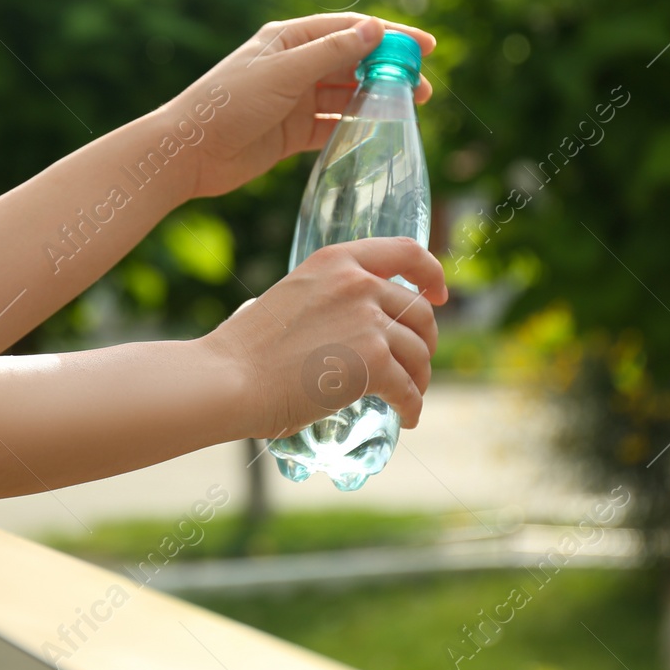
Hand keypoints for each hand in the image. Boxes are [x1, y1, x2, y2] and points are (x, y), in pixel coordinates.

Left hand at [160, 14, 435, 199]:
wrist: (189, 152)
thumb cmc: (228, 103)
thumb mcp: (283, 73)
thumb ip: (330, 53)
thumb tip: (374, 28)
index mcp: (289, 39)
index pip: (350, 29)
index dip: (390, 35)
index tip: (425, 46)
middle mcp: (294, 65)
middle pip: (353, 62)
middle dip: (389, 71)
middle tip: (424, 87)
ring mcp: (294, 99)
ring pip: (346, 95)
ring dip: (377, 99)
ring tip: (412, 109)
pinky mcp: (292, 132)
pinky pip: (333, 125)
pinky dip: (356, 126)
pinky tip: (381, 131)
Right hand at [202, 237, 447, 438]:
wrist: (230, 378)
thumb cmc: (247, 348)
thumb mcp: (291, 297)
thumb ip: (327, 299)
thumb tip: (351, 325)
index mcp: (336, 260)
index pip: (405, 251)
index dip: (431, 272)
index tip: (438, 293)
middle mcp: (359, 283)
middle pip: (419, 312)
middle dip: (424, 341)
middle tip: (414, 365)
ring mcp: (369, 322)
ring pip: (419, 353)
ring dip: (419, 378)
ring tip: (406, 397)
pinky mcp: (374, 363)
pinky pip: (409, 389)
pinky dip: (412, 407)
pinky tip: (405, 418)